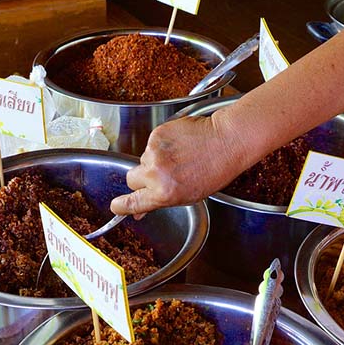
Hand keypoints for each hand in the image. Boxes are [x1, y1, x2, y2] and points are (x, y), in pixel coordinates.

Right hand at [110, 115, 243, 215]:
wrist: (226, 141)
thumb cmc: (215, 170)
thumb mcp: (190, 195)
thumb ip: (162, 200)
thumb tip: (142, 210)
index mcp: (164, 194)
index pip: (133, 203)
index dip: (122, 205)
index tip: (117, 206)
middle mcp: (156, 174)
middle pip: (131, 178)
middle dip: (141, 178)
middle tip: (161, 174)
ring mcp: (154, 152)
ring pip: (144, 159)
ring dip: (156, 159)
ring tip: (180, 156)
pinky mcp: (157, 134)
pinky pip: (152, 143)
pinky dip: (163, 144)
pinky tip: (180, 144)